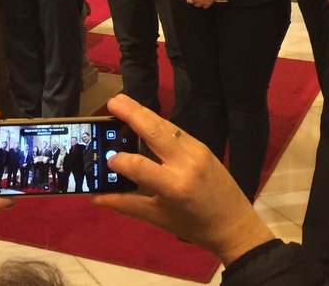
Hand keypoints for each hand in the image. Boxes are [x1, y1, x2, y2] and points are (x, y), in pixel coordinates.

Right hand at [92, 94, 273, 265]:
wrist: (234, 224)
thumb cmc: (194, 226)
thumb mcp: (157, 218)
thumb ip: (125, 204)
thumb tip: (95, 198)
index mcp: (174, 186)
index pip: (139, 166)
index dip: (120, 161)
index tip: (108, 160)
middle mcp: (186, 162)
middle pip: (155, 130)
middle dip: (132, 113)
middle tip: (112, 101)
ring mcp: (197, 150)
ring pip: (166, 125)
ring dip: (143, 112)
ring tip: (122, 102)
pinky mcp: (202, 145)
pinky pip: (175, 130)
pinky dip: (157, 123)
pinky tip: (144, 118)